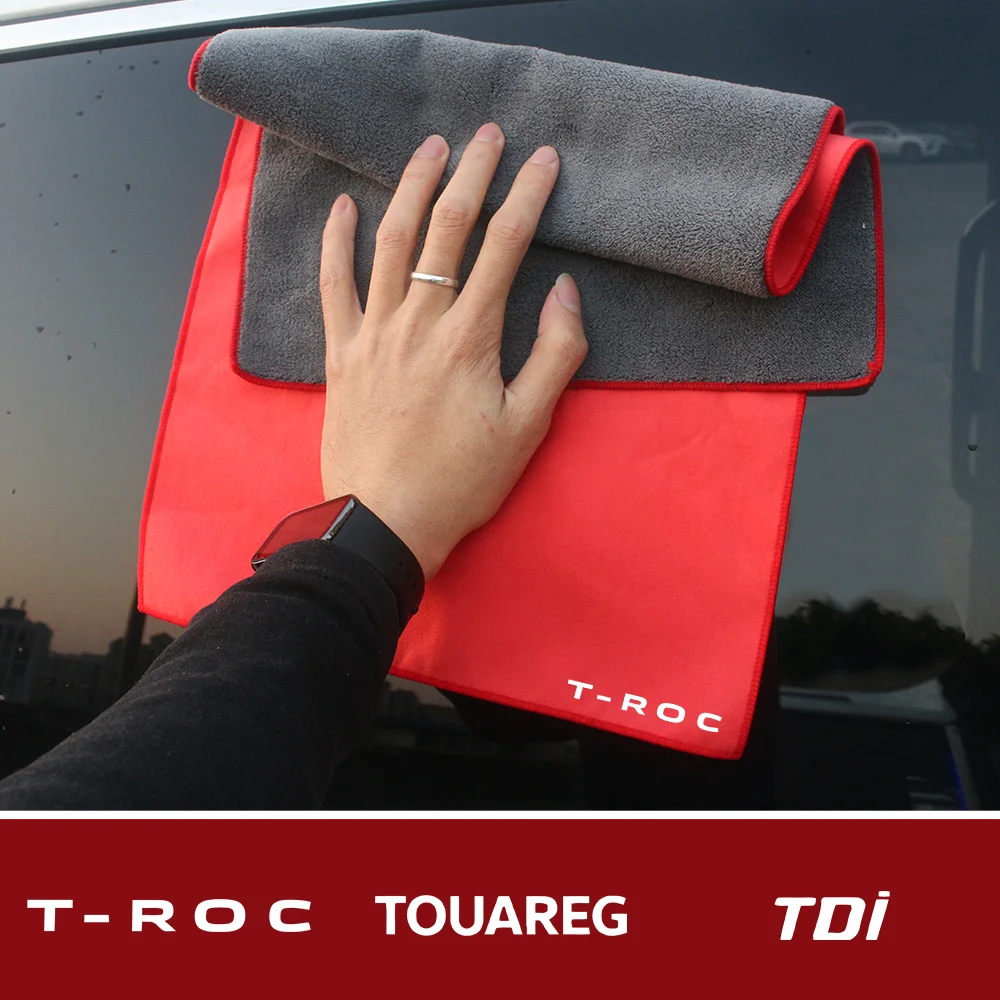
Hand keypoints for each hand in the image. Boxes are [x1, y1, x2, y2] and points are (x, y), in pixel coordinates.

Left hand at [318, 122, 586, 579]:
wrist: (384, 523)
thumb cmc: (461, 482)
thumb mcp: (526, 427)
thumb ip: (554, 356)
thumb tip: (565, 293)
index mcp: (470, 338)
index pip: (505, 246)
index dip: (528, 195)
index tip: (543, 159)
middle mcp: (419, 321)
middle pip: (447, 228)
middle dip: (472, 173)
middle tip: (488, 134)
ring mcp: (374, 332)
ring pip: (392, 242)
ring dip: (412, 188)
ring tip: (430, 149)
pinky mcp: (341, 352)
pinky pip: (333, 284)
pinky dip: (338, 242)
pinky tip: (345, 207)